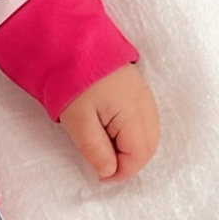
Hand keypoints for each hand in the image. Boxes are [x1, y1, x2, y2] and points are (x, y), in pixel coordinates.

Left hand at [59, 64, 158, 182]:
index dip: (120, 172)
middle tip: (102, 165)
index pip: (138, 156)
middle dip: (128, 162)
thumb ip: (95, 149)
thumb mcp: (78, 121)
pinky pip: (143, 121)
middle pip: (147, 148)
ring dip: (130, 149)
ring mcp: (144, 97)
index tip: (99, 176)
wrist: (72, 43)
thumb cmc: (73, 81)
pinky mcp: (137, 91)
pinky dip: (131, 134)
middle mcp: (146, 106)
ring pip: (147, 136)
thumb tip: (109, 172)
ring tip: (103, 149)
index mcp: (134, 115)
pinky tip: (110, 133)